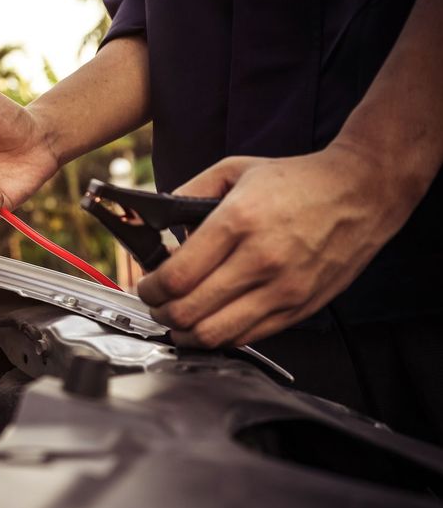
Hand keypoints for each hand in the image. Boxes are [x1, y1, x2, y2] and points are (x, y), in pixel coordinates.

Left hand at [136, 143, 405, 347]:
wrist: (363, 191)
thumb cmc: (298, 181)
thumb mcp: (234, 170)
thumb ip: (187, 193)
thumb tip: (155, 223)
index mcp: (239, 222)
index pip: (177, 277)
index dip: (149, 288)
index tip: (145, 285)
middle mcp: (261, 260)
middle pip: (189, 312)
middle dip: (159, 311)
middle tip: (155, 303)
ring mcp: (283, 289)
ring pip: (214, 334)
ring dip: (184, 332)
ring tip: (177, 318)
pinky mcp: (299, 308)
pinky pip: (246, 337)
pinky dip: (218, 336)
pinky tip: (209, 321)